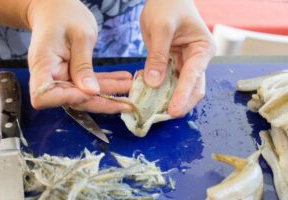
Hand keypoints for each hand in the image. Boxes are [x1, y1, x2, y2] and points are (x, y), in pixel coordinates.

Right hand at [27, 0, 132, 112]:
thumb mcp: (79, 36)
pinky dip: (107, 83)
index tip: (89, 93)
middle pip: (72, 100)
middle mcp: (49, 75)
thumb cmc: (64, 15)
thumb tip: (90, 91)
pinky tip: (122, 80)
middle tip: (127, 103)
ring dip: (109, 93)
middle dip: (101, 103)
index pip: (44, 95)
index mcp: (43, 64)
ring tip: (130, 88)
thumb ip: (83, 66)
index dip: (66, 98)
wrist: (56, 8)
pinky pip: (90, 84)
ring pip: (85, 94)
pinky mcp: (71, 75)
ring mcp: (61, 77)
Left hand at [140, 0, 214, 116]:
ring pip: (180, 89)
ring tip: (154, 111)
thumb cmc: (168, 5)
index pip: (194, 77)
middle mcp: (197, 60)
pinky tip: (148, 96)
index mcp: (202, 49)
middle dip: (180, 103)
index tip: (173, 111)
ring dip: (168, 100)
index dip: (183, 95)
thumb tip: (153, 83)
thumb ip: (157, 55)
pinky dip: (159, 91)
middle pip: (193, 89)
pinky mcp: (173, 65)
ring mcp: (186, 64)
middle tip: (163, 116)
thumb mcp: (161, 27)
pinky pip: (168, 82)